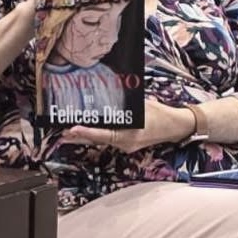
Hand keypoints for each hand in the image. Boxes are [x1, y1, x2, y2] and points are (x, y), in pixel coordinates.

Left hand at [61, 99, 194, 153]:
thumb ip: (125, 102)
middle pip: (98, 139)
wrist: (175, 126)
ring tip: (69, 132)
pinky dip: (97, 135)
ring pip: (102, 140)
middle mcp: (125, 143)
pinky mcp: (126, 143)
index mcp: (129, 135)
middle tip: (62, 133)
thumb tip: (109, 92)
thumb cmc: (160, 114)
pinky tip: (88, 131)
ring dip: (87, 136)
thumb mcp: (142, 104)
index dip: (87, 132)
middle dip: (80, 136)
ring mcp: (126, 145)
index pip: (103, 134)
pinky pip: (108, 139)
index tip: (73, 129)